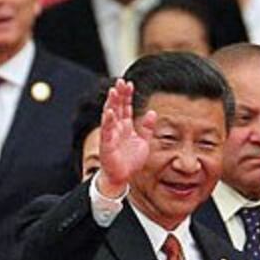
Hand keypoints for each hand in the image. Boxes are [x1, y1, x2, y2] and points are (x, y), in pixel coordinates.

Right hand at [97, 79, 155, 197]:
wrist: (121, 177)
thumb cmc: (130, 160)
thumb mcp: (143, 142)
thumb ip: (147, 128)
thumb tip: (153, 112)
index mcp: (125, 126)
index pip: (125, 107)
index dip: (127, 95)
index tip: (129, 83)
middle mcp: (117, 128)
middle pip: (117, 107)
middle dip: (118, 94)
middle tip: (120, 81)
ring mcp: (111, 135)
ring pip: (110, 116)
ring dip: (111, 104)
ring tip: (113, 91)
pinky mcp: (107, 145)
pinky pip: (107, 131)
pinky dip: (108, 121)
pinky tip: (110, 111)